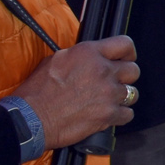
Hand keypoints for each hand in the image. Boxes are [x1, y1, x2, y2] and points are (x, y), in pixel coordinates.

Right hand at [10, 36, 137, 147]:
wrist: (30, 119)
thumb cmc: (37, 92)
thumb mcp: (55, 60)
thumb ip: (79, 56)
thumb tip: (90, 57)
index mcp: (89, 53)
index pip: (124, 44)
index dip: (128, 52)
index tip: (126, 58)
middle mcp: (102, 70)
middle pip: (133, 70)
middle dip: (125, 77)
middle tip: (114, 83)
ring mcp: (108, 93)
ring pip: (132, 93)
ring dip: (122, 97)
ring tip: (107, 101)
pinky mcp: (108, 114)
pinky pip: (127, 114)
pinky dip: (119, 116)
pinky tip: (107, 115)